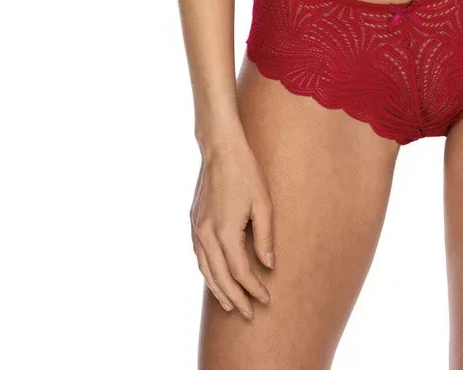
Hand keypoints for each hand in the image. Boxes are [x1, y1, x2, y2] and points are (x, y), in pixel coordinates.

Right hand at [190, 132, 274, 319]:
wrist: (220, 148)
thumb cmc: (246, 172)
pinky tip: (215, 277)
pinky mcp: (194, 221)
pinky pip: (198, 255)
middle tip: (249, 314)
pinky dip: (207, 271)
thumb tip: (268, 265)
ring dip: (218, 289)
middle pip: (221, 277)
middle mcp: (206, 235)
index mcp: (225, 232)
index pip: (241, 272)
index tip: (266, 299)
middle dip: (235, 298)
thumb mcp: (263, 203)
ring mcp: (197, 228)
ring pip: (205, 270)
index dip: (254, 289)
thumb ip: (265, 237)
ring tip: (230, 304)